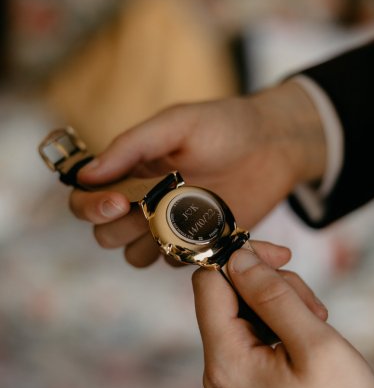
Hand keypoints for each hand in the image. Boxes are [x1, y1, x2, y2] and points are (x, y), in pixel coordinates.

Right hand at [69, 80, 325, 266]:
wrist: (274, 145)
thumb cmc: (224, 126)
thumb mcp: (177, 124)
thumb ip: (132, 146)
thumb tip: (86, 174)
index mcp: (129, 170)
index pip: (85, 197)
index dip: (91, 205)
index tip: (117, 203)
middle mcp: (141, 201)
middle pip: (105, 233)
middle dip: (120, 227)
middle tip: (154, 209)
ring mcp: (168, 226)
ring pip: (135, 255)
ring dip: (150, 244)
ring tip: (185, 219)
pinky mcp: (195, 245)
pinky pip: (173, 263)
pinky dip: (184, 254)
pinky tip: (210, 231)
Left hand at [192, 243, 373, 387]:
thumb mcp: (313, 342)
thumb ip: (271, 294)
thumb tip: (237, 257)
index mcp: (225, 361)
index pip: (209, 285)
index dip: (240, 259)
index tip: (280, 254)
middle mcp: (221, 369)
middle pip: (229, 296)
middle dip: (271, 286)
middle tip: (312, 306)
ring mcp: (236, 377)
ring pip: (246, 311)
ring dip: (282, 304)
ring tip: (317, 325)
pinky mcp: (252, 380)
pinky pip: (257, 333)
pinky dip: (283, 323)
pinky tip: (310, 337)